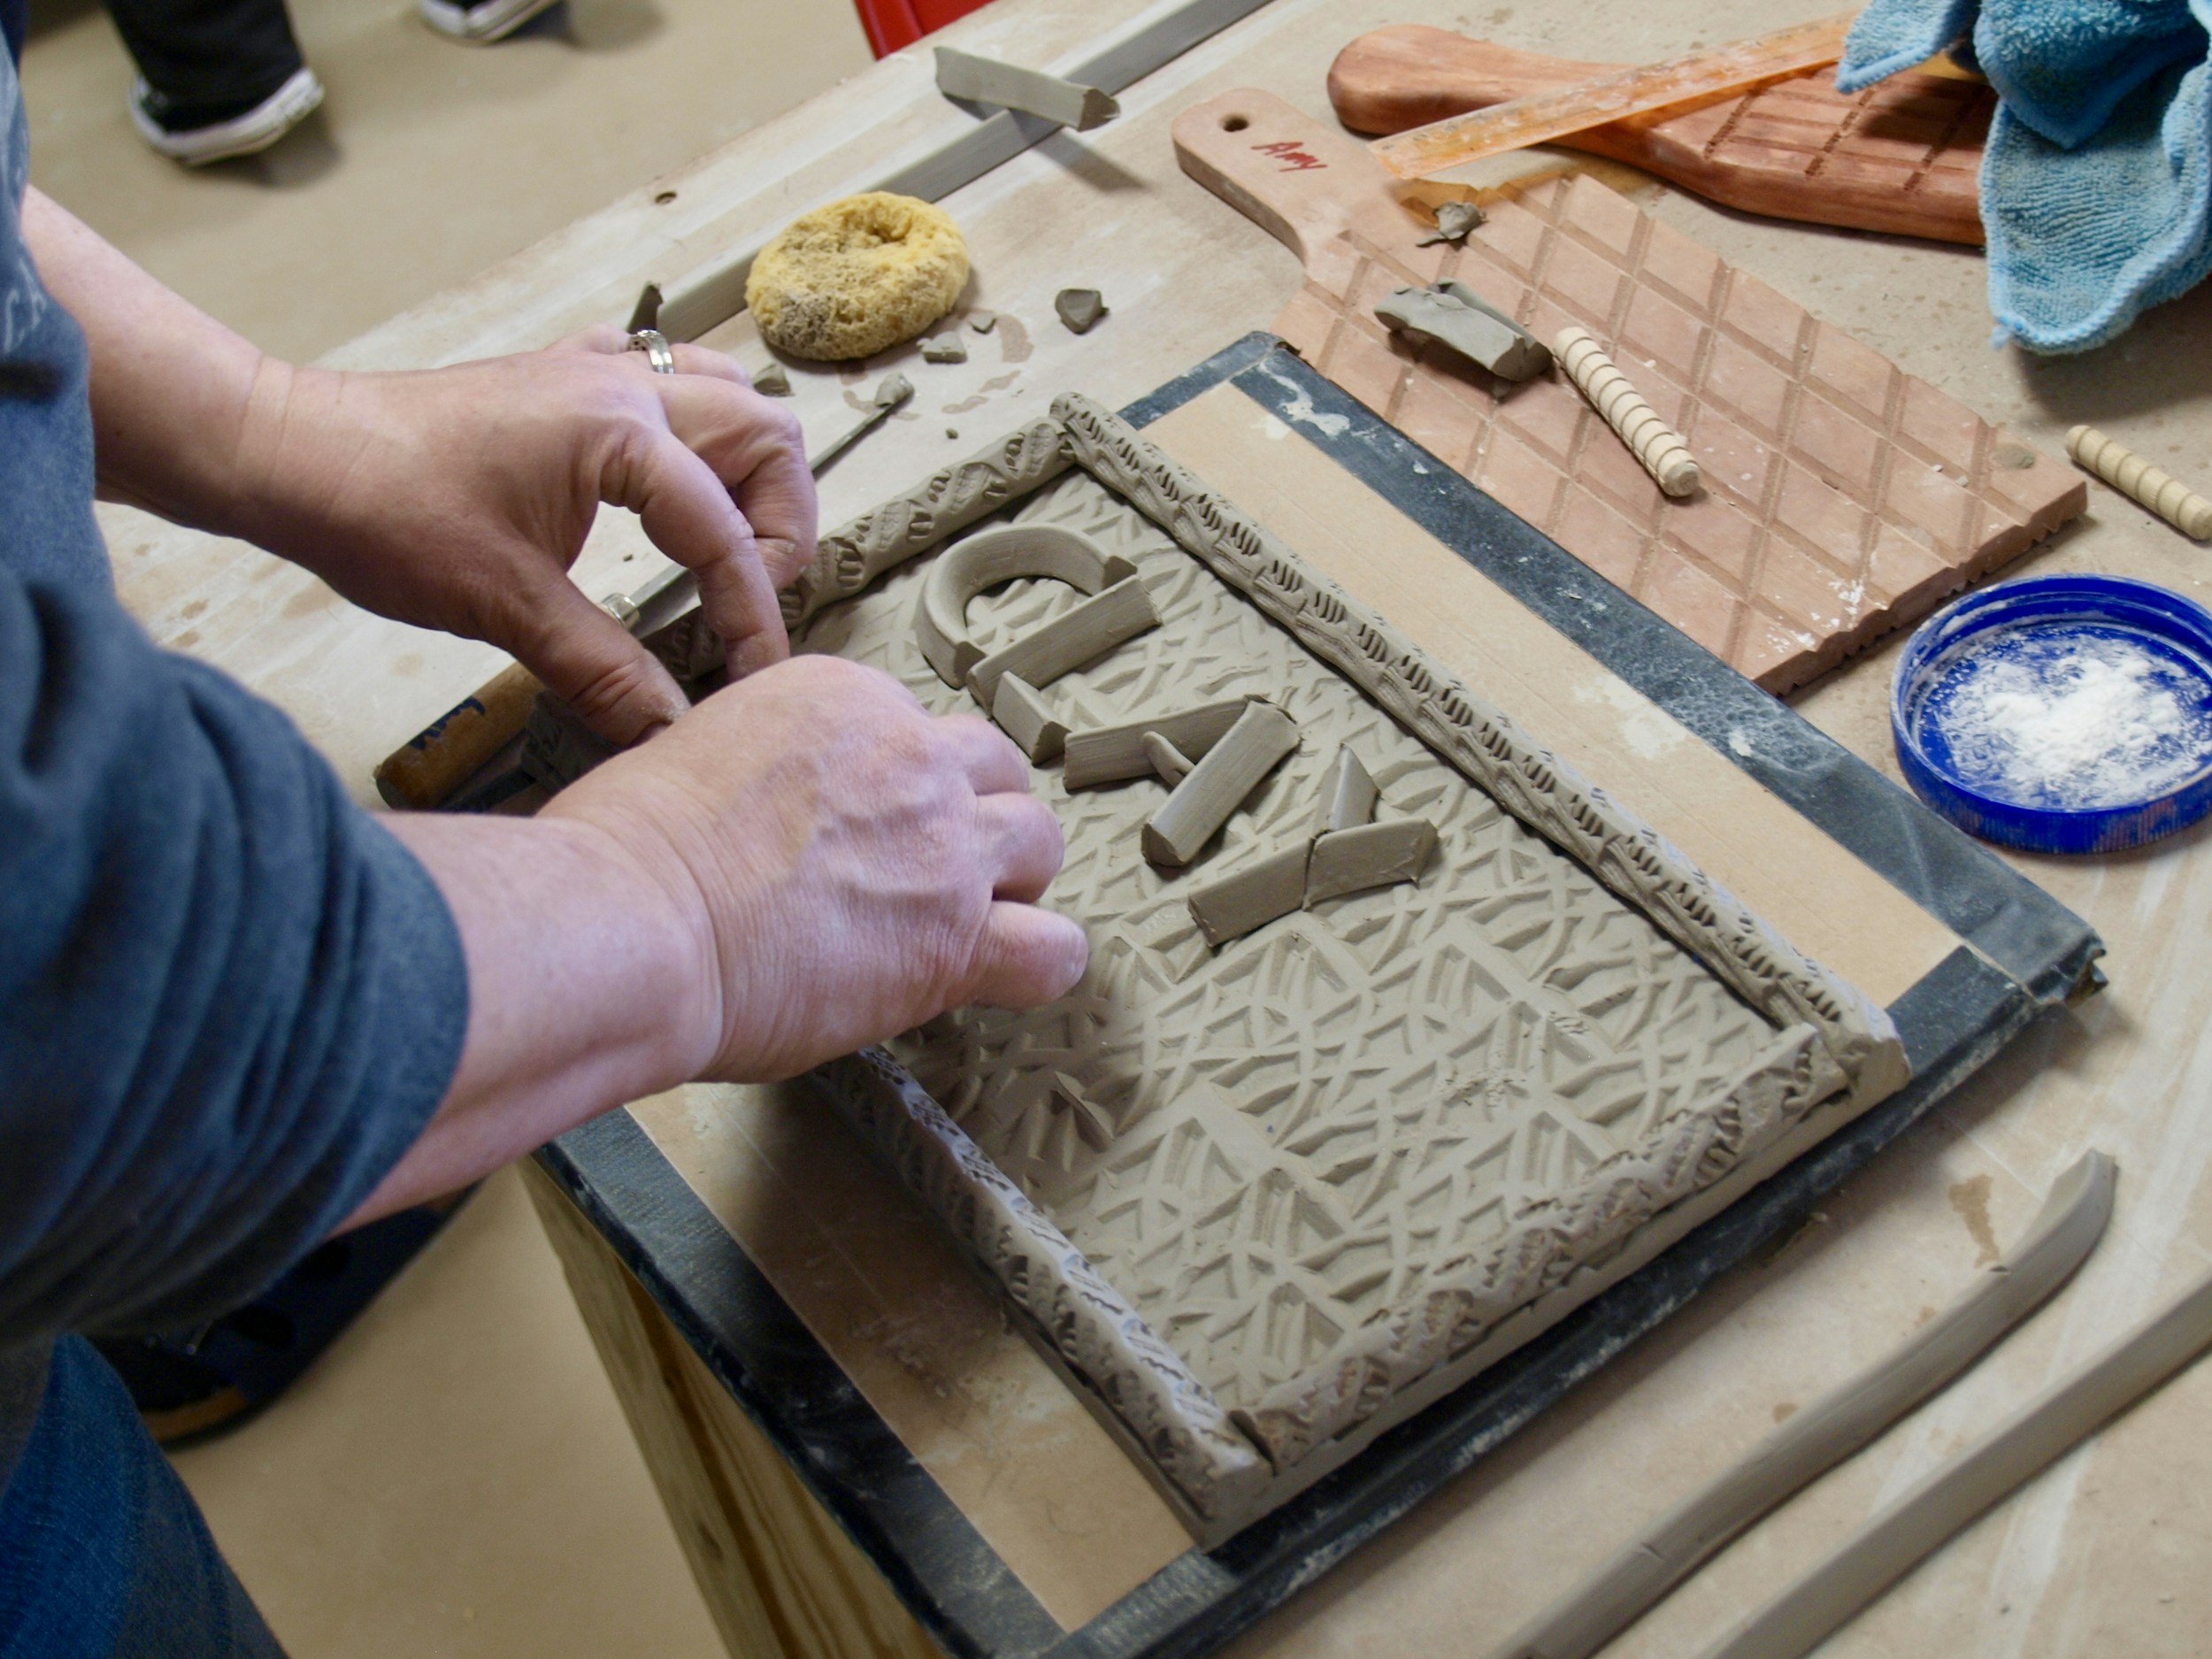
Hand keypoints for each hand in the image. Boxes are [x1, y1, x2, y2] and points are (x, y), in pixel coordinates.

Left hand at [229, 326, 813, 743]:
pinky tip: (668, 482)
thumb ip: (602, 669)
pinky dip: (691, 430)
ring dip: (748, 472)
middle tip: (746, 601)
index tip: (751, 679)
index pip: (725, 532)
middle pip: (767, 435)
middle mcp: (621, 387)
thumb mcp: (504, 607)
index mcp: (620, 432)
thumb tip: (670, 729)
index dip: (751, 616)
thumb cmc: (382, 511)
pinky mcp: (558, 381)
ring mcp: (590, 373)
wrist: (288, 453)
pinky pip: (662, 380)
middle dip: (780, 526)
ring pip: (726, 396)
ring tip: (726, 547)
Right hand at [541, 653, 1089, 1080]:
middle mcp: (907, 756)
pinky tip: (1003, 980)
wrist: (631, 918)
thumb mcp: (694, 755)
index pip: (913, 732)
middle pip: (994, 772)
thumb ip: (760, 772)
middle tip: (931, 873)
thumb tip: (763, 817)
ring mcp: (943, 845)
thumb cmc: (627, 855)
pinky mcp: (956, 938)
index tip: (867, 833)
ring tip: (968, 924)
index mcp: (840, 700)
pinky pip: (1053, 951)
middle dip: (972, 820)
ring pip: (1039, 843)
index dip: (898, 793)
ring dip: (1011, 884)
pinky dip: (1037, 967)